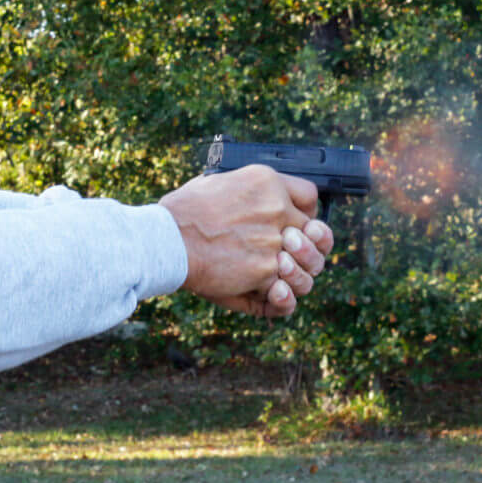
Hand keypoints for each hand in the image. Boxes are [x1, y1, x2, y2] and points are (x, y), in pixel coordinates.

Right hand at [158, 165, 334, 316]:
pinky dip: (282, 299)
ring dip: (299, 275)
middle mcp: (277, 210)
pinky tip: (273, 294)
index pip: (309, 197)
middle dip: (306, 249)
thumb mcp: (215, 183)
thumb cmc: (180, 214)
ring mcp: (275, 243)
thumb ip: (243, 191)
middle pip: (316, 234)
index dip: (307, 214)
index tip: (298, 226)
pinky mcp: (265, 271)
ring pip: (310, 265)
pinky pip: (287, 291)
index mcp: (266, 183)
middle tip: (290, 256)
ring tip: (279, 278)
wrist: (165, 240)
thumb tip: (248, 202)